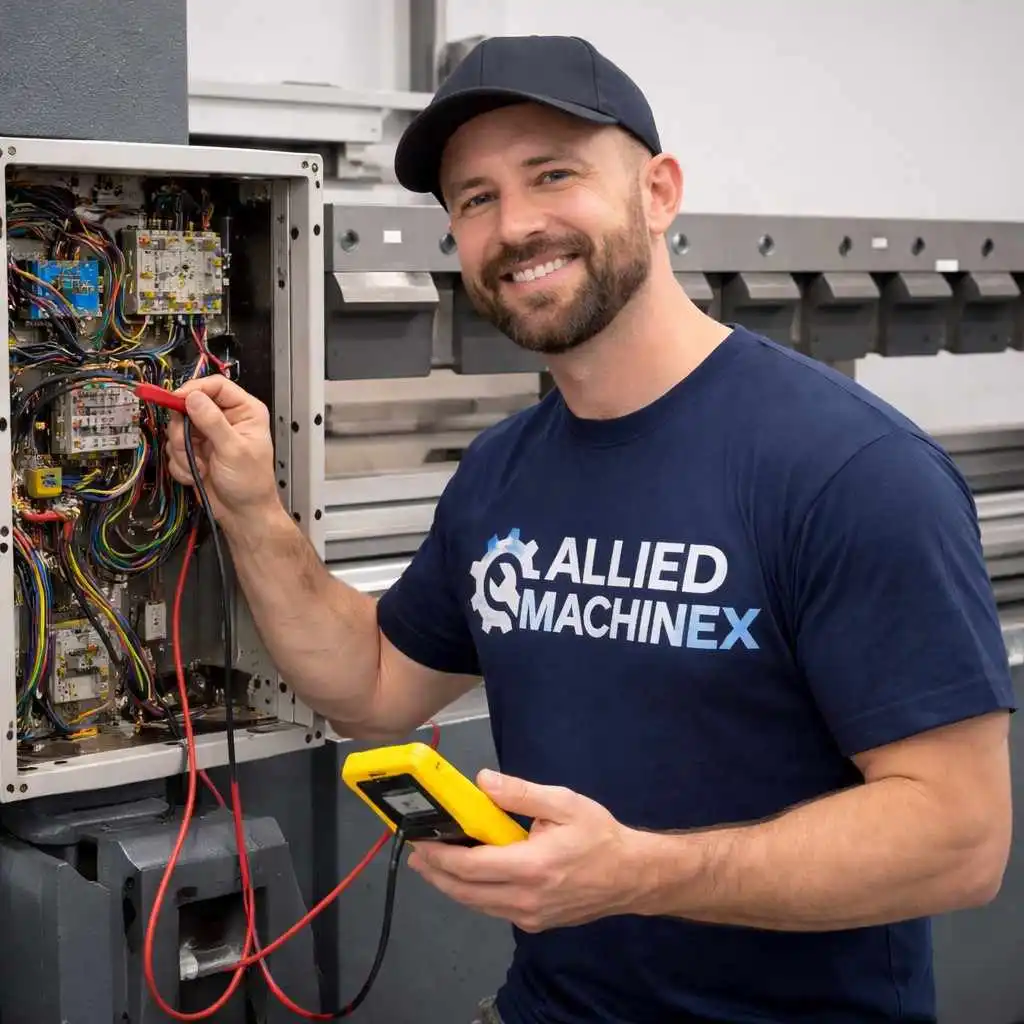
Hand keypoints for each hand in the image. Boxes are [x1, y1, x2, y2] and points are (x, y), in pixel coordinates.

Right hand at [163, 376, 278, 525]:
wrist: (242, 513)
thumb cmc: (249, 482)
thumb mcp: (233, 449)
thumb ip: (212, 421)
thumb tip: (192, 397)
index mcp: (244, 410)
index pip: (215, 386)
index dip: (194, 390)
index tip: (176, 401)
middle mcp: (224, 418)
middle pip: (189, 405)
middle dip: (183, 430)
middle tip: (187, 447)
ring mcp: (207, 434)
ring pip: (177, 428)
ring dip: (182, 451)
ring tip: (199, 467)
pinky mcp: (193, 450)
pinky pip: (174, 449)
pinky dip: (182, 464)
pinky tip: (197, 474)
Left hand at [407, 770, 641, 932]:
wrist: (632, 876)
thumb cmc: (599, 835)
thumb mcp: (563, 803)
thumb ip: (520, 793)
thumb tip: (482, 780)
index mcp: (531, 867)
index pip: (471, 866)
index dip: (439, 855)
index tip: (418, 842)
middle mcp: (525, 899)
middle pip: (465, 892)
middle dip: (435, 873)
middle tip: (415, 854)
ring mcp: (529, 916)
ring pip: (477, 905)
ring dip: (450, 886)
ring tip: (431, 865)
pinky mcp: (535, 923)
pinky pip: (494, 909)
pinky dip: (473, 894)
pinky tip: (468, 876)